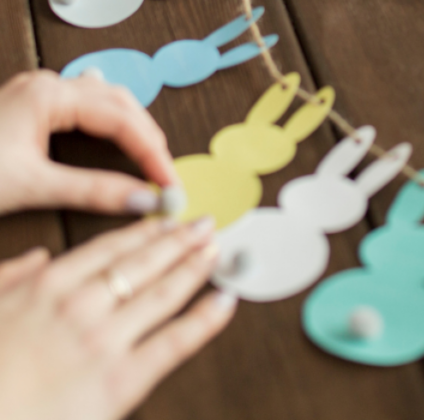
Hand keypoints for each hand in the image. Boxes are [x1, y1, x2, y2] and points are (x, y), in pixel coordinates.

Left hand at [0, 70, 176, 215]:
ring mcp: (35, 92)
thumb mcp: (30, 186)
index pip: (121, 121)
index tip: (170, 184)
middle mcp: (45, 86)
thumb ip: (92, 192)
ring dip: (130, 123)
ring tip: (149, 151)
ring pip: (102, 98)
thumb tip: (144, 201)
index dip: (152, 153)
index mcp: (48, 96)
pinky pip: (81, 99)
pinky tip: (108, 115)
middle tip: (164, 172)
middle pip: (118, 102)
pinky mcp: (26, 105)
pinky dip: (106, 114)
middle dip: (147, 137)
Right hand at [0, 217, 235, 419]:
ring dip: (196, 268)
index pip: (108, 249)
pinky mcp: (121, 381)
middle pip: (143, 264)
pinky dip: (206, 318)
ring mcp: (104, 342)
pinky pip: (175, 342)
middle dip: (180, 241)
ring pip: (164, 294)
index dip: (146, 232)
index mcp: (45, 288)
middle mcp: (79, 308)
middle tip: (206, 224)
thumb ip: (9, 279)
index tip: (169, 219)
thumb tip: (37, 258)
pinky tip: (225, 301)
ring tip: (217, 251)